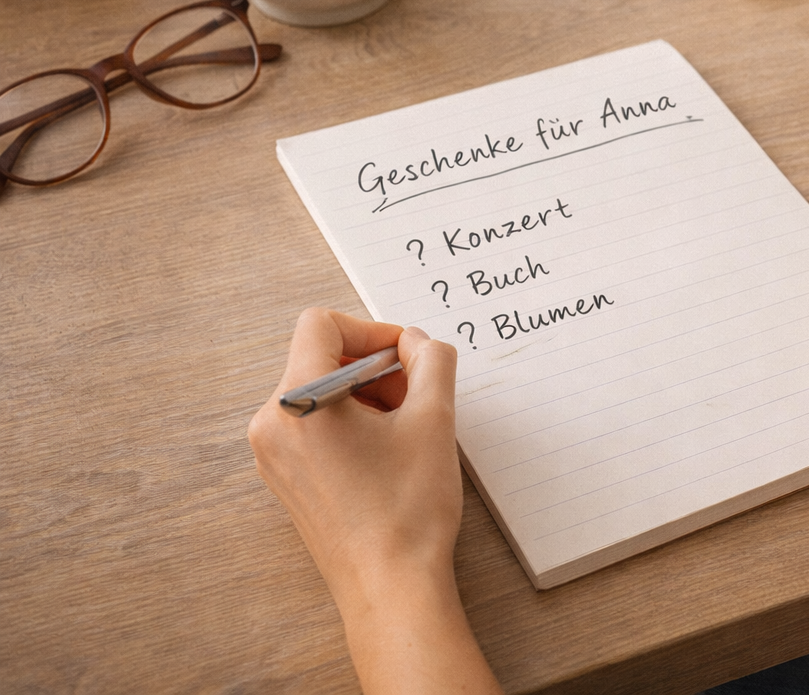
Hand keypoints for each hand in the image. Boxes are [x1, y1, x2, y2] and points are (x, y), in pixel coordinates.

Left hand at [248, 309, 498, 694]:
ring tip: (406, 428)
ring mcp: (273, 456)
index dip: (373, 329)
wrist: (391, 586)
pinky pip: (313, 425)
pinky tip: (387, 451)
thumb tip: (418, 342)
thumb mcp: (434, 419)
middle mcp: (272, 425)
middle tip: (417, 395)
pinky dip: (351, 422)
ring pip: (319, 392)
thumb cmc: (407, 510)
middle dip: (375, 366)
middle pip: (321, 357)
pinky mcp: (285, 479)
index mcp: (298, 401)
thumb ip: (432, 361)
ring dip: (367, 395)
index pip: (321, 324)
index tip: (408, 355)